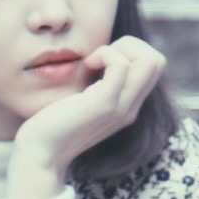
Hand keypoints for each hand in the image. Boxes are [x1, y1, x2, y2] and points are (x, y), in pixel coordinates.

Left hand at [12, 35, 166, 177]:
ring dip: (119, 48)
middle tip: (99, 57)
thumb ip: (97, 84)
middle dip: (130, 45)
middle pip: (158, 61)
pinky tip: (87, 65)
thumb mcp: (83, 100)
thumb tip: (99, 55)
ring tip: (93, 61)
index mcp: (128, 106)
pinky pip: (120, 65)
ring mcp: (120, 107)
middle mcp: (130, 108)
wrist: (40, 153)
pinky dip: (105, 54)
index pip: (155, 67)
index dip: (131, 51)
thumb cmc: (52, 124)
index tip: (101, 60)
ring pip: (149, 61)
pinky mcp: (104, 104)